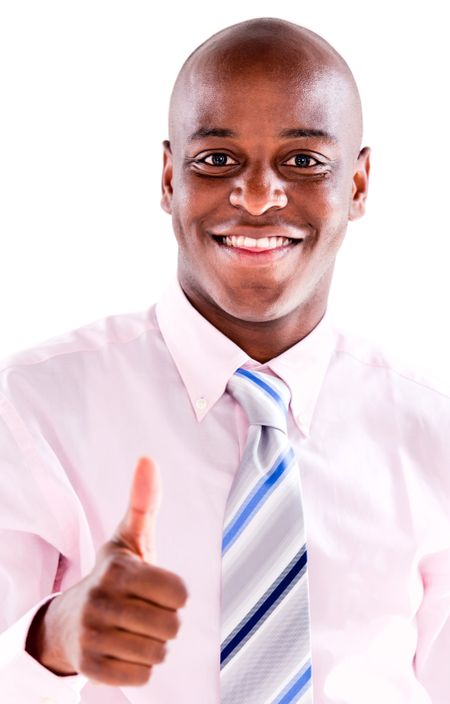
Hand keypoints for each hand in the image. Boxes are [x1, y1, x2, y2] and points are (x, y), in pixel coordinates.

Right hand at [26, 456, 188, 685]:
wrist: (71, 619)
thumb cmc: (114, 575)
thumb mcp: (129, 537)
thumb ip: (144, 502)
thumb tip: (148, 459)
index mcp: (118, 569)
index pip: (180, 593)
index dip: (175, 593)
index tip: (156, 587)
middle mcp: (101, 602)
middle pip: (172, 626)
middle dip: (166, 621)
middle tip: (145, 611)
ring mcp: (93, 637)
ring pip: (159, 653)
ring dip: (154, 645)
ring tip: (133, 629)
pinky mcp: (90, 669)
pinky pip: (142, 677)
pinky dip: (139, 667)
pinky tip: (123, 649)